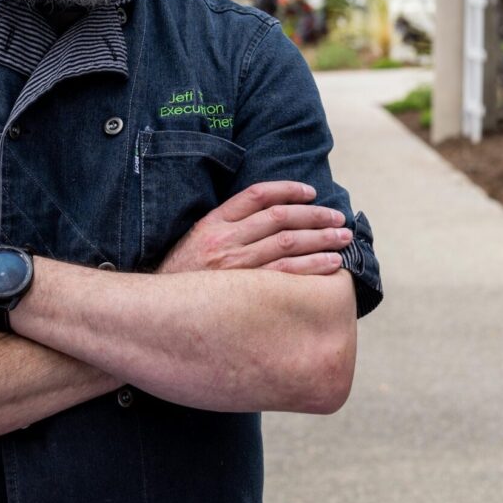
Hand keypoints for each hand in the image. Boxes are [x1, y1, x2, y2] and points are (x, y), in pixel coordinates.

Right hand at [159, 181, 352, 275]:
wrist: (159, 312)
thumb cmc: (184, 278)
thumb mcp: (197, 241)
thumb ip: (227, 227)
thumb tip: (269, 215)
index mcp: (213, 223)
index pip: (257, 195)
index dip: (288, 190)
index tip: (311, 193)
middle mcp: (225, 240)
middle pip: (279, 218)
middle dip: (314, 216)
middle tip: (339, 218)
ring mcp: (235, 266)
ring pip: (287, 244)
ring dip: (321, 239)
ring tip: (343, 239)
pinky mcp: (244, 291)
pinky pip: (286, 274)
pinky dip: (312, 267)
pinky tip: (331, 265)